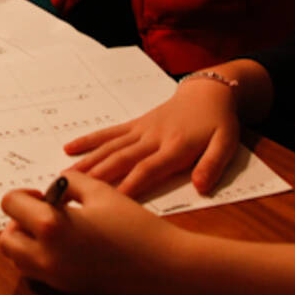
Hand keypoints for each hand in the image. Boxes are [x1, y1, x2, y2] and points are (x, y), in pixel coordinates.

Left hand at [0, 171, 190, 294]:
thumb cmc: (137, 227)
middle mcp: (46, 258)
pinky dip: (41, 258)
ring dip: (27, 242)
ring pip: (19, 261)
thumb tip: (55, 189)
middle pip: (7, 239)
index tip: (44, 195)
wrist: (166, 269)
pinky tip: (69, 246)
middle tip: (43, 212)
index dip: (24, 194)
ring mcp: (56, 279)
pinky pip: (38, 274)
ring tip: (55, 228)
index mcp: (51, 227)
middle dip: (18, 221)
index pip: (11, 205)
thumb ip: (70, 183)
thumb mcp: (101, 192)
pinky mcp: (68, 290)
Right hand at [66, 79, 241, 196]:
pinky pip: (110, 132)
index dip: (130, 185)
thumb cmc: (218, 122)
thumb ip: (212, 165)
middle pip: (123, 158)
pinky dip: (90, 140)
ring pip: (111, 146)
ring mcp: (141, 129)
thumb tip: (200, 187)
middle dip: (99, 175)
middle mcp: (154, 137)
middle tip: (74, 190)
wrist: (208, 92)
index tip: (111, 201)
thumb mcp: (226, 144)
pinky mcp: (135, 124)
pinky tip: (70, 148)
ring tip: (67, 175)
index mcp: (176, 146)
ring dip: (88, 161)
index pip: (149, 169)